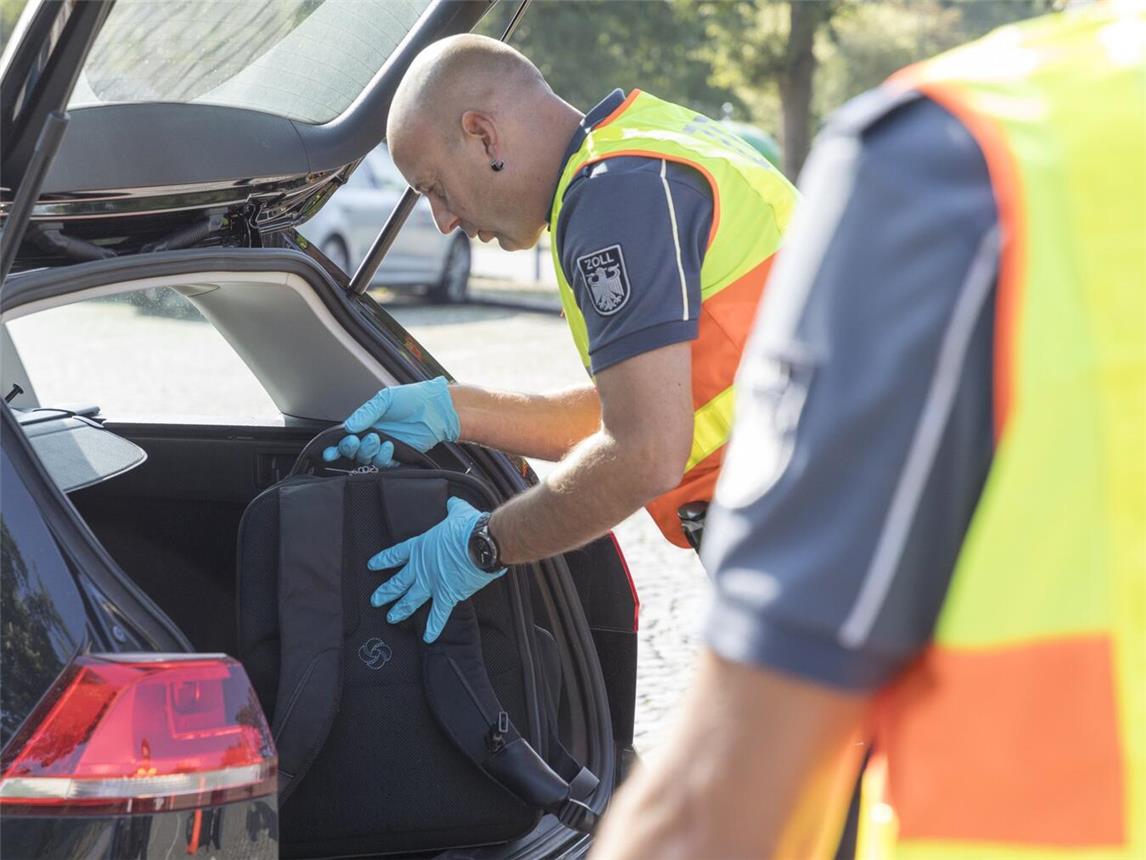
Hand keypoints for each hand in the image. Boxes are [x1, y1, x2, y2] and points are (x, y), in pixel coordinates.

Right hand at [323, 377, 459, 466]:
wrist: (437, 409)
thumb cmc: (413, 400)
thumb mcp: (386, 399)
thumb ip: (366, 412)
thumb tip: (349, 426)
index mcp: (367, 422)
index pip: (346, 437)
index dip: (336, 446)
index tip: (329, 451)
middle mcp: (374, 436)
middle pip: (354, 451)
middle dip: (350, 448)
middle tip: (356, 441)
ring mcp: (386, 448)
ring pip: (367, 459)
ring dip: (368, 451)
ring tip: (378, 439)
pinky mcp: (399, 457)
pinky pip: (385, 464)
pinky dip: (383, 457)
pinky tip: (389, 446)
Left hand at [367, 497, 505, 642]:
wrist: (482, 543)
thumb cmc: (469, 527)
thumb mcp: (458, 512)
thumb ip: (452, 508)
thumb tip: (452, 501)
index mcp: (421, 546)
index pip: (396, 554)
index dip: (384, 560)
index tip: (373, 565)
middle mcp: (421, 567)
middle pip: (398, 581)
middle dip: (385, 591)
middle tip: (375, 600)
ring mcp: (432, 583)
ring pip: (411, 600)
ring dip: (400, 609)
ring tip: (390, 618)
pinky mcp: (447, 594)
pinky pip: (438, 614)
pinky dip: (434, 627)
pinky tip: (428, 638)